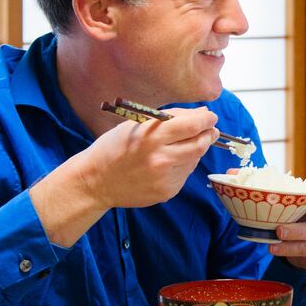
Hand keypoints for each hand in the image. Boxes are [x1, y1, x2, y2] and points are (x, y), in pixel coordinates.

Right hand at [78, 107, 218, 208]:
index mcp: (151, 136)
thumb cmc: (114, 147)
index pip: (191, 125)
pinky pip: (184, 174)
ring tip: (181, 145)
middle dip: (208, 134)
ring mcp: (165, 177)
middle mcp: (160, 158)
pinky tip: (168, 163)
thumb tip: (203, 114)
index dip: (206, 120)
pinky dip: (182, 166)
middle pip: (199, 144)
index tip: (210, 117)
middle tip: (210, 130)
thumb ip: (171, 118)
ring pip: (194, 159)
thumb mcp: (136, 125)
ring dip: (195, 150)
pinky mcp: (167, 191)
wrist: (95, 181)